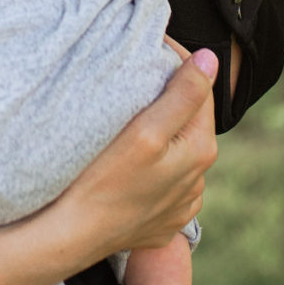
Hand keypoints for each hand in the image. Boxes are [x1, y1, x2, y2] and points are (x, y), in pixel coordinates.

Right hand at [52, 49, 219, 260]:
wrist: (72, 237)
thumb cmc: (104, 181)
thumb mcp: (145, 130)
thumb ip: (183, 95)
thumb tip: (211, 60)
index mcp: (201, 152)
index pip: (202, 93)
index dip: (180, 65)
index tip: (155, 47)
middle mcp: (198, 181)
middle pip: (190, 124)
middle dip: (171, 101)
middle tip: (140, 78)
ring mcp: (180, 206)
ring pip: (177, 155)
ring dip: (164, 136)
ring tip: (133, 122)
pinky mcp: (161, 223)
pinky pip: (164, 185)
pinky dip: (153, 168)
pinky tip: (130, 165)